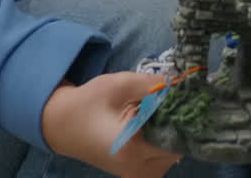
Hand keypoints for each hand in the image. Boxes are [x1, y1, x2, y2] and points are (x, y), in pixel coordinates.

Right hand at [42, 72, 183, 177]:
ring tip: (158, 111)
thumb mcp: (121, 85)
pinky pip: (165, 156)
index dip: (186, 113)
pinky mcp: (140, 175)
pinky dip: (165, 139)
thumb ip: (156, 84)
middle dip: (180, 121)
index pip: (179, 134)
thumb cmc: (88, 103)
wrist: (62, 125)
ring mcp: (140, 176)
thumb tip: (186, 81)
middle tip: (171, 100)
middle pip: (180, 144)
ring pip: (175, 151)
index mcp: (133, 150)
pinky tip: (154, 124)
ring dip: (173, 130)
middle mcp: (139, 170)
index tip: (187, 95)